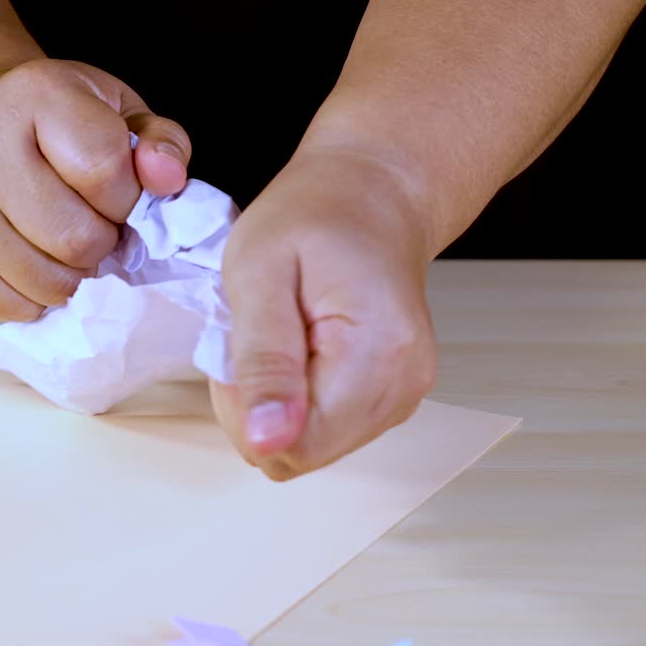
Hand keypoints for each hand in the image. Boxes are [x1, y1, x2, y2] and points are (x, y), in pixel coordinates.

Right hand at [0, 59, 191, 320]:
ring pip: (41, 280)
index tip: (123, 195)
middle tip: (99, 227)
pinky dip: (36, 301)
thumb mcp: (123, 114)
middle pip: (72, 238)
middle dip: (103, 244)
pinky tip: (41, 266)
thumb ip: (161, 144)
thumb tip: (166, 180)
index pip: (101, 171)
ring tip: (72, 248)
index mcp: (38, 95)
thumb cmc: (68, 126)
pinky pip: (5, 305)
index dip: (128, 199)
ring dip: (74, 279)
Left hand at [210, 150, 438, 479]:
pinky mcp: (393, 397)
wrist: (374, 193)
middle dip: (261, 408)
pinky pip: (327, 427)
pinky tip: (302, 346)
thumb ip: (262, 362)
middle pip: (303, 453)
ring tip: (283, 333)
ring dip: (278, 402)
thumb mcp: (260, 272)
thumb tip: (267, 442)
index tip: (242, 348)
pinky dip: (300, 398)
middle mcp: (403, 386)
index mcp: (378, 355)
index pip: (295, 446)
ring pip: (311, 445)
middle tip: (259, 335)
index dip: (248, 411)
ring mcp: (403, 395)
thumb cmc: (316, 215)